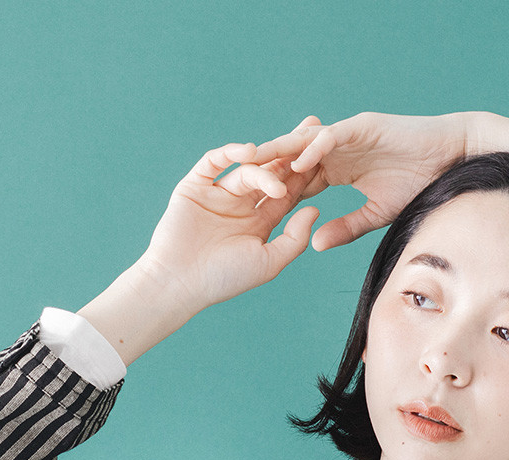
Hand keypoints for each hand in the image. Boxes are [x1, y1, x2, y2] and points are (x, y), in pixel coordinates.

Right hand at [137, 136, 325, 313]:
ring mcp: (218, 193)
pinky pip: (213, 162)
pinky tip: (249, 151)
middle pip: (271, 172)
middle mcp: (241, 204)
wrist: (180, 283)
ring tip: (282, 166)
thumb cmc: (225, 279)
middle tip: (314, 127)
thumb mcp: (268, 262)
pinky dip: (229, 153)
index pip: (288, 193)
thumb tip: (315, 209)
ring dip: (265, 166)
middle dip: (291, 152)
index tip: (328, 155)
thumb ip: (294, 238)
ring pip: (246, 169)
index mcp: (260, 222)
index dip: (307, 175)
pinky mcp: (195, 185)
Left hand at [246, 111, 474, 251]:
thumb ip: (345, 228)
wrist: (449, 160)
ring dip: (279, 153)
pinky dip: (314, 147)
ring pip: (304, 143)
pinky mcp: (363, 126)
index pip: (298, 182)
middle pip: (292, 160)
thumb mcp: (375, 214)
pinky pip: (332, 137)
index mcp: (337, 169)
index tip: (250, 215)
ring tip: (253, 165)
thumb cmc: (418, 185)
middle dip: (266, 172)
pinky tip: (297, 161)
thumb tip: (315, 245)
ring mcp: (347, 135)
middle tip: (234, 186)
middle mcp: (336, 149)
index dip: (275, 196)